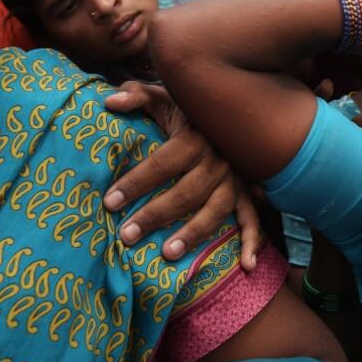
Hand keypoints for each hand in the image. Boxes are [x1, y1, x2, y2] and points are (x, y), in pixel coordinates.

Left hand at [103, 82, 260, 270]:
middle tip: (128, 235)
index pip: (163, 162)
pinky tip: (246, 266)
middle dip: (156, 214)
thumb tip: (109, 102)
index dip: (136, 181)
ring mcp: (236, 178)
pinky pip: (253, 218)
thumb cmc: (190, 107)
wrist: (236, 106)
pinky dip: (252, 242)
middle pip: (187, 191)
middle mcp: (219, 159)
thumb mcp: (165, 96)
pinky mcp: (246, 191)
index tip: (110, 201)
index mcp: (197, 136)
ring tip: (167, 253)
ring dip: (194, 232)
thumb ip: (136, 95)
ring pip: (217, 209)